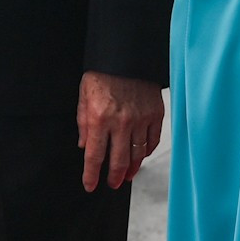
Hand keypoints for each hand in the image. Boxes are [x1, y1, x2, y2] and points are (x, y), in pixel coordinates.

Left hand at [78, 72, 164, 191]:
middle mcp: (120, 122)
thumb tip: (84, 146)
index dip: (91, 175)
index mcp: (99, 118)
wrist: (126, 55)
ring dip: (132, 169)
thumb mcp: (84, 95)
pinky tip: (141, 157)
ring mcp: (141, 120)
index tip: (90, 185)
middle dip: (113, 177)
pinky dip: (146, 153)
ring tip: (126, 176)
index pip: (95, 156)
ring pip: (137, 155)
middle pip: (118, 161)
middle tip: (111, 184)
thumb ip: (83, 123)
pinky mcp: (156, 115)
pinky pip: (152, 141)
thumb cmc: (102, 74)